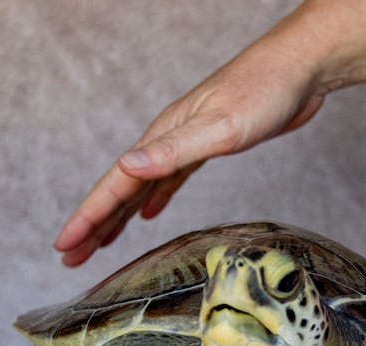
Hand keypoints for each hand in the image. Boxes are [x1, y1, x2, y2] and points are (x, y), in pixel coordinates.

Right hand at [54, 0, 365, 265]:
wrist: (301, 68)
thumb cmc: (265, 91)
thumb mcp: (220, 127)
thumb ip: (174, 150)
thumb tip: (126, 167)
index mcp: (163, 137)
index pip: (114, 184)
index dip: (88, 217)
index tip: (65, 245)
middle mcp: (166, 139)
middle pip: (120, 188)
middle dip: (94, 224)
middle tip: (70, 257)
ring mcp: (186, 141)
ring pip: (142, 186)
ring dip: (119, 215)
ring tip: (99, 242)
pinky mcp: (208, 145)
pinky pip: (169, 179)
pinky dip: (154, 199)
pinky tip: (150, 213)